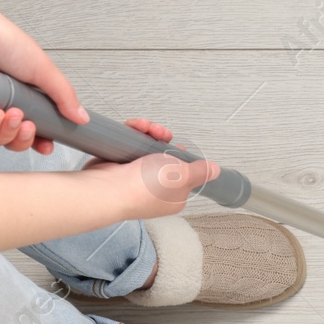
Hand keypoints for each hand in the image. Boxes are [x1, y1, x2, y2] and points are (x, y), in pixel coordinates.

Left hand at [0, 0, 90, 153]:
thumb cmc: (0, 38)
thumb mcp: (42, 68)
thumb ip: (64, 95)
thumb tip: (81, 116)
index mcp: (26, 95)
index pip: (36, 128)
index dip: (40, 140)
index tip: (46, 144)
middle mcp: (5, 101)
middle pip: (16, 139)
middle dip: (24, 138)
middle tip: (28, 124)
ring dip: (7, 131)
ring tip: (12, 114)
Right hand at [79, 118, 217, 219]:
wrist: (107, 188)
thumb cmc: (145, 187)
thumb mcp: (184, 176)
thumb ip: (200, 172)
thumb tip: (215, 170)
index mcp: (173, 196)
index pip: (183, 174)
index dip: (182, 158)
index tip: (179, 149)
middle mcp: (153, 187)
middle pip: (163, 156)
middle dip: (162, 139)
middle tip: (161, 134)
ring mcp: (134, 176)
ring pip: (146, 147)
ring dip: (148, 132)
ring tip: (146, 127)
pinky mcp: (117, 165)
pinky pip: (129, 144)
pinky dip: (132, 133)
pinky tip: (134, 127)